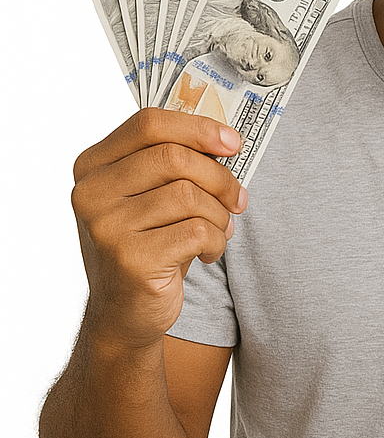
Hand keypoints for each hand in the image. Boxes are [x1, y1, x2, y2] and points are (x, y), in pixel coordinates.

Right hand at [71, 108, 246, 350]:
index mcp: (93, 166)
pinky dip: (215, 241)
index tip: (234, 143)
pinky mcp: (130, 259)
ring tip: (218, 231)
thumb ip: (176, 161)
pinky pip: (196, 231)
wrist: (125, 312)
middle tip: (238, 199)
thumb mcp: (153, 195)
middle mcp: (91, 193)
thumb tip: (228, 141)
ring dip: (219, 215)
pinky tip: (207, 253)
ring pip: (189, 195)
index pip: (149, 124)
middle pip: (174, 157)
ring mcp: (106, 227)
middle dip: (219, 177)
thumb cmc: (149, 242)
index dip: (198, 128)